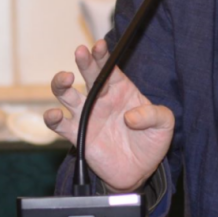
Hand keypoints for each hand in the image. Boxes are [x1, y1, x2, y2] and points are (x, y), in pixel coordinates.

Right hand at [44, 39, 174, 192]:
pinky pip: (60, 124)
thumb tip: (130, 117)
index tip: (99, 45)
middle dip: (84, 61)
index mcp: (121, 90)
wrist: (140, 171)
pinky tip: (55, 113)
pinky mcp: (78, 136)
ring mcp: (87, 116)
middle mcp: (101, 99)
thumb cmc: (152, 142)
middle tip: (81, 52)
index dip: (102, 55)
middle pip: (88, 75)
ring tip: (65, 78)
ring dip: (61, 83)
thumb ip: (154, 114)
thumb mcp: (165, 124)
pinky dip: (52, 117)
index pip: (109, 68)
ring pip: (66, 94)